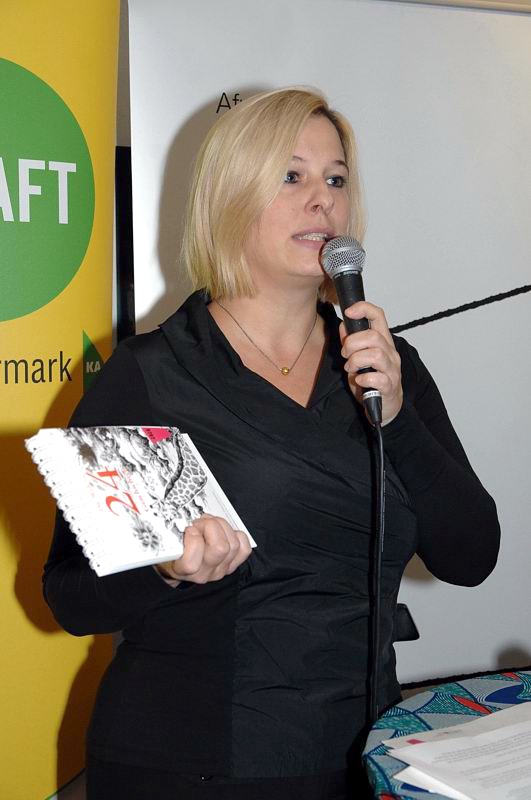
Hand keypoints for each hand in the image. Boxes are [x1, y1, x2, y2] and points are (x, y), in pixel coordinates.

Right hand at [156, 514, 251, 583]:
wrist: (177, 566)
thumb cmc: (171, 553)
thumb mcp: (166, 545)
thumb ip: (171, 534)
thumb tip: (180, 518)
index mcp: (184, 569)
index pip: (192, 562)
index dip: (193, 538)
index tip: (188, 528)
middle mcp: (204, 573)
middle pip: (220, 548)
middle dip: (210, 526)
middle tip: (200, 522)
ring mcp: (220, 570)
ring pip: (233, 545)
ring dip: (222, 526)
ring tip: (210, 523)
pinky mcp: (231, 565)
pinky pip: (244, 549)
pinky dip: (237, 536)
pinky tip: (225, 532)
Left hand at [340, 301, 402, 425]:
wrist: (385, 407)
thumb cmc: (372, 381)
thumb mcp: (359, 358)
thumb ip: (351, 341)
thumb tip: (344, 325)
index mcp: (383, 342)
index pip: (378, 316)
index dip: (364, 309)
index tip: (349, 311)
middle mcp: (390, 353)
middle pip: (373, 336)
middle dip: (352, 344)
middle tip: (346, 355)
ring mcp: (392, 370)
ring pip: (376, 354)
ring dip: (356, 361)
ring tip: (351, 368)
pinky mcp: (389, 386)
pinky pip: (376, 378)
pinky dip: (363, 378)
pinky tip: (359, 381)